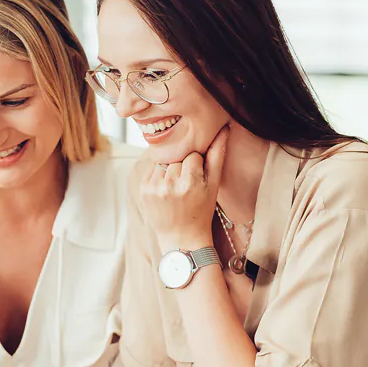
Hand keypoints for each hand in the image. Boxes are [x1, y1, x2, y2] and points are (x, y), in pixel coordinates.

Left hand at [139, 124, 229, 248]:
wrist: (181, 237)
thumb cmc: (201, 210)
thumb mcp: (214, 185)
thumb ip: (218, 155)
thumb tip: (224, 128)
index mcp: (190, 182)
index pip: (193, 155)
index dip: (197, 165)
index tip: (198, 179)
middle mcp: (170, 185)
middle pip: (177, 156)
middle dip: (182, 166)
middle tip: (186, 184)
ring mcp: (154, 188)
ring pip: (164, 161)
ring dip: (169, 169)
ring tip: (176, 187)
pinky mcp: (143, 190)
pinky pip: (152, 169)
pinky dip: (159, 175)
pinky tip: (166, 190)